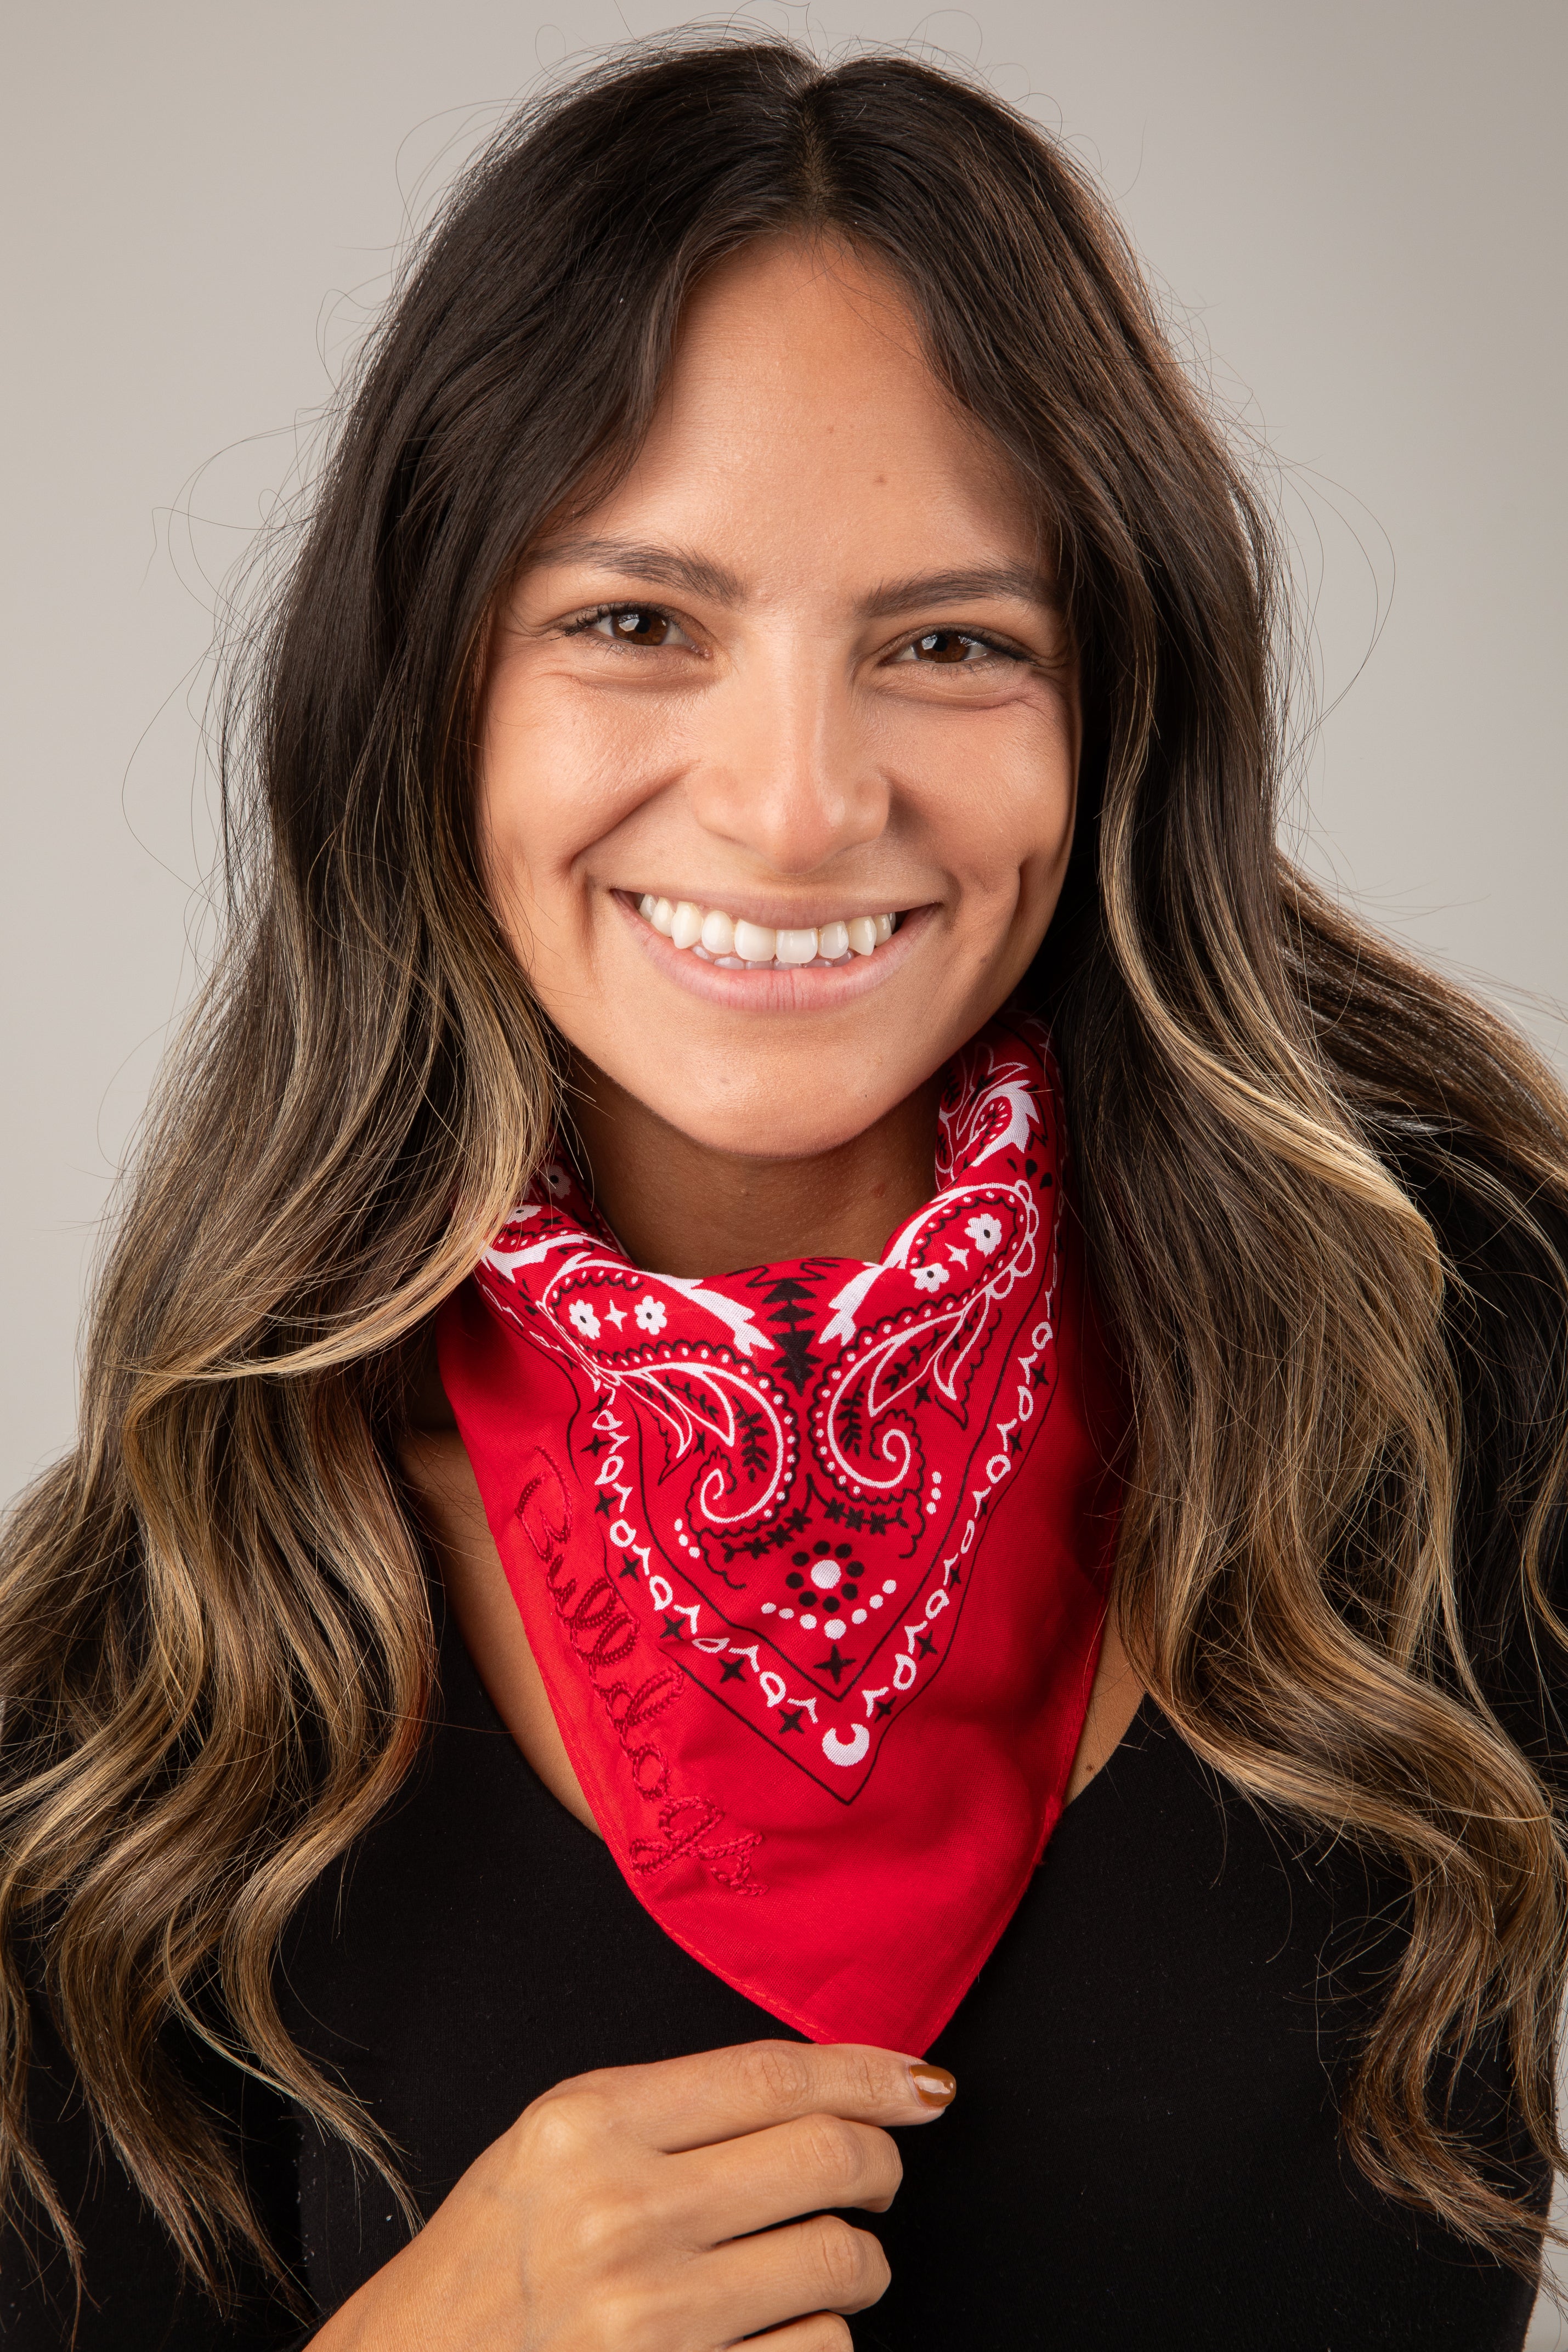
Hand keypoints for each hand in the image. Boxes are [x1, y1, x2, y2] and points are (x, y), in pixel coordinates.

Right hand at [309, 2037, 955, 2350]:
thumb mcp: (561, 2144)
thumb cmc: (494, 2260)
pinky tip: (770, 2334)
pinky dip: (817, 2342)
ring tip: (815, 2265)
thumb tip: (830, 2086)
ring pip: (841, 2262)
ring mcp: (653, 2316)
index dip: (870, 2073)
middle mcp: (622, 2213)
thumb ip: (677, 2107)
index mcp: (590, 2123)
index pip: (775, 2075)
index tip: (922, 2083)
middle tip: (874, 2176)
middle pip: (829, 2158)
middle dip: (879, 2164)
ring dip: (853, 2264)